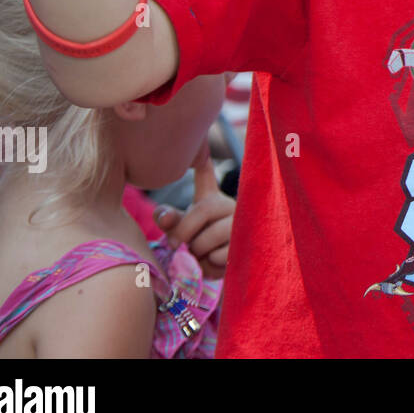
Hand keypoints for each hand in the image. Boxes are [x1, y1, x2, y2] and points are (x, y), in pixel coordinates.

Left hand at [153, 145, 233, 279]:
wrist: (227, 271)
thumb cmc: (200, 249)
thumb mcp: (181, 232)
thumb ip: (169, 220)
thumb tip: (162, 215)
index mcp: (210, 199)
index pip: (206, 175)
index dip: (201, 157)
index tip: (199, 141)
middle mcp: (229, 204)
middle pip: (201, 211)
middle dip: (184, 234)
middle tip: (179, 246)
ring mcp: (242, 222)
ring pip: (210, 237)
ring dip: (198, 253)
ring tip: (203, 255)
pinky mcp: (251, 241)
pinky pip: (222, 254)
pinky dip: (212, 265)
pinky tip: (216, 263)